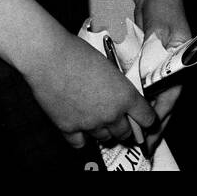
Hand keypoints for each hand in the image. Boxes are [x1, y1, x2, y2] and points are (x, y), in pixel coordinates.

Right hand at [22, 26, 156, 150]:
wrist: (50, 57)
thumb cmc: (78, 52)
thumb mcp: (109, 64)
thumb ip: (118, 84)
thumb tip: (121, 93)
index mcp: (125, 95)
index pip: (147, 118)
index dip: (147, 119)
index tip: (145, 118)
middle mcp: (111, 114)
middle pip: (126, 133)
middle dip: (126, 127)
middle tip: (122, 120)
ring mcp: (90, 124)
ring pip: (105, 138)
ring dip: (105, 131)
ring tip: (99, 119)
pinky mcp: (69, 129)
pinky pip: (81, 144)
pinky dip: (82, 137)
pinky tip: (81, 127)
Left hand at [133, 0, 190, 132]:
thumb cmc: (162, 7)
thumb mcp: (157, 31)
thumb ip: (152, 55)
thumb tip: (143, 79)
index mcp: (183, 62)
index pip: (172, 94)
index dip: (160, 114)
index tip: (149, 131)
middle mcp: (175, 66)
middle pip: (166, 100)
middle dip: (155, 123)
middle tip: (144, 143)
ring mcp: (165, 64)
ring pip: (157, 95)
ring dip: (148, 112)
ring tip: (137, 133)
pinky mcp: (154, 61)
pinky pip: (149, 84)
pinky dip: (142, 97)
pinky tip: (132, 108)